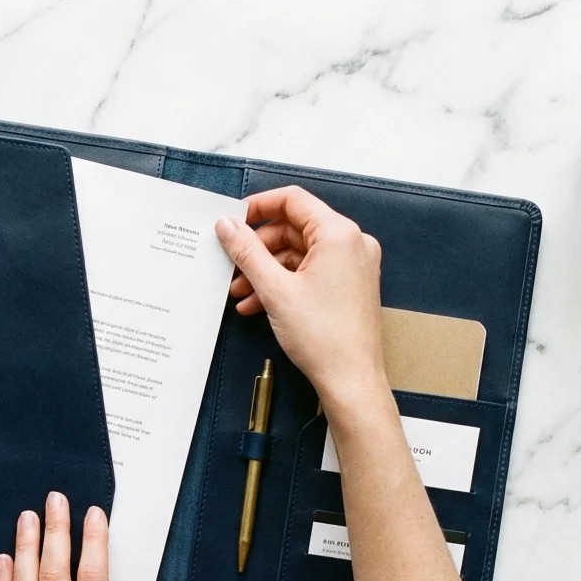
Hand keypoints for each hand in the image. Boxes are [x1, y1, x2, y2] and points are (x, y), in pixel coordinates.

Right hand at [215, 186, 386, 404]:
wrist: (350, 380)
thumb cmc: (324, 338)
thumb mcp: (274, 289)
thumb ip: (247, 251)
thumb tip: (228, 226)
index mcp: (339, 234)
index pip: (293, 200)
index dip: (258, 207)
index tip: (234, 220)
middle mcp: (351, 244)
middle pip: (293, 228)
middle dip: (258, 248)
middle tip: (232, 264)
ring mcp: (353, 265)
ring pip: (299, 253)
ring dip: (266, 270)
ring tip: (241, 291)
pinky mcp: (349, 285)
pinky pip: (310, 272)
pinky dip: (283, 283)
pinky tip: (258, 303)